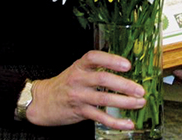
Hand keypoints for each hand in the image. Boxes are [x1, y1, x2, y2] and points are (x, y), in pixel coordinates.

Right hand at [26, 50, 144, 128]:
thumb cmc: (65, 84)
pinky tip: (127, 123)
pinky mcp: (80, 112)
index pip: (95, 58)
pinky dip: (115, 121)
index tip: (127, 64)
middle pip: (103, 79)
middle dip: (124, 85)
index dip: (111, 60)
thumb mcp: (77, 70)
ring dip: (124, 102)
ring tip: (139, 103)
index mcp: (80, 66)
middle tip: (139, 89)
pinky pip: (100, 117)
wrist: (42, 101)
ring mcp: (79, 96)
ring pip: (104, 99)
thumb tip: (123, 69)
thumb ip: (96, 69)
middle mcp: (79, 79)